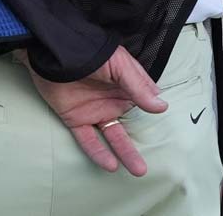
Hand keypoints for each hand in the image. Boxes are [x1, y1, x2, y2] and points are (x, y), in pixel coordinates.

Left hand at [23, 47, 169, 174]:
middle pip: (130, 127)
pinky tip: (110, 165)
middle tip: (147, 166)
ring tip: (138, 170)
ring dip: (124, 153)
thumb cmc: (92, 53)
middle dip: (138, 146)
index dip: (153, 117)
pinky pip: (88, 140)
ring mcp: (95, 112)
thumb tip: (161, 107)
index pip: (145, 104)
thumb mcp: (120, 66)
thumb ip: (139, 87)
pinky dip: (98, 153)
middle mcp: (113, 101)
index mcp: (127, 86)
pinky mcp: (75, 120)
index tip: (167, 133)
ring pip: (113, 137)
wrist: (55, 54)